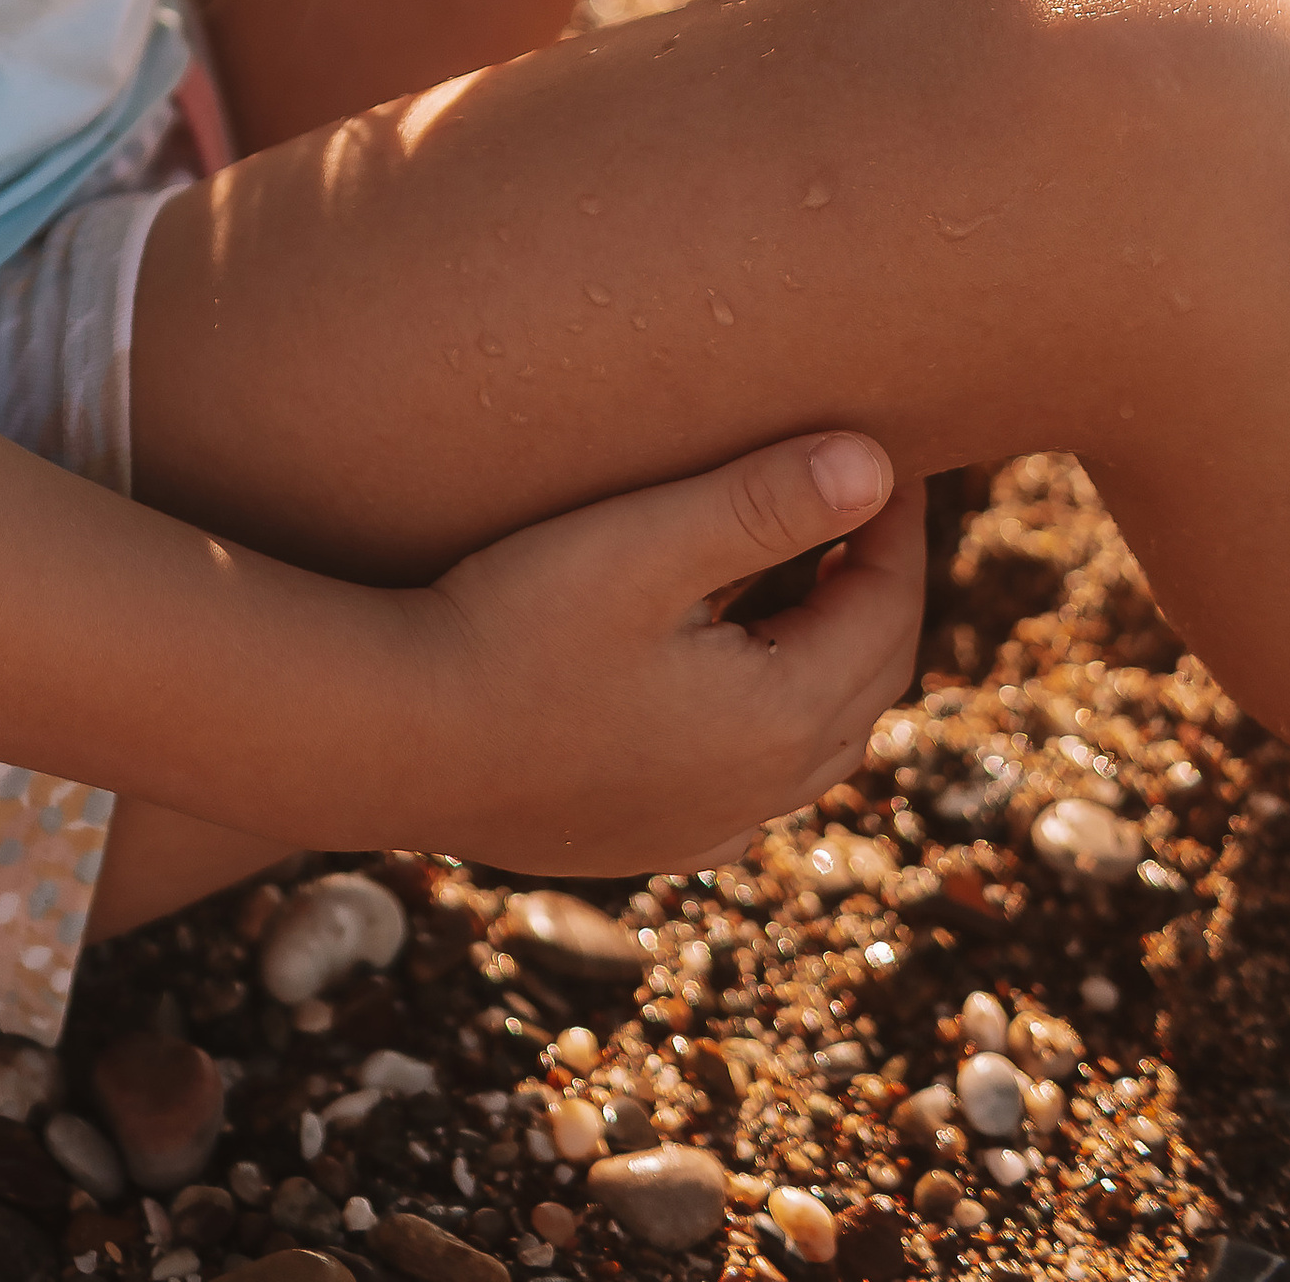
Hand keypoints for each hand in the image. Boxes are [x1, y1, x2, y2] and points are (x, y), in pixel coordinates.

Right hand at [415, 430, 923, 876]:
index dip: (894, 524)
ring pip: (819, 741)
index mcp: (783, 716)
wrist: (395, 738)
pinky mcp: (649, 839)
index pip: (886, 607)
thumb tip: (876, 462)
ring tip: (806, 577)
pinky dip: (773, 726)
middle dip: (877, 584)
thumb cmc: (512, 623)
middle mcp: (763, 789)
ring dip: (832, 655)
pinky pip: (752, 788)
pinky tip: (732, 692)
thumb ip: (762, 501)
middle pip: (870, 677)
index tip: (885, 450)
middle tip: (861, 503)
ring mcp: (706, 826)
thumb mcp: (642, 545)